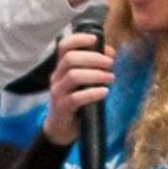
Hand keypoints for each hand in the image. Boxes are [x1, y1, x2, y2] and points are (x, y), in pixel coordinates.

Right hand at [41, 31, 114, 145]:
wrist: (61, 129)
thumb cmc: (75, 101)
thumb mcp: (82, 82)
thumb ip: (93, 67)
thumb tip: (110, 53)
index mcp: (61, 67)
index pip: (64, 46)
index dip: (79, 39)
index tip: (96, 39)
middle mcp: (56, 77)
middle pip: (70, 59)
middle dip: (94, 58)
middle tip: (110, 63)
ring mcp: (58, 93)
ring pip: (73, 76)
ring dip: (96, 75)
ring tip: (111, 78)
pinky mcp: (62, 108)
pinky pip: (76, 98)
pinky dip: (92, 93)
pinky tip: (104, 92)